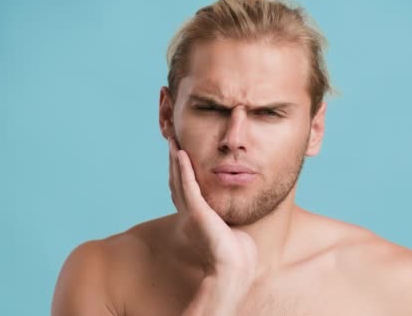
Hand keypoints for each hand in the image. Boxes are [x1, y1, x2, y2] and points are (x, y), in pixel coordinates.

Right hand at [168, 137, 257, 279]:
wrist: (233, 270)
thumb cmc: (237, 258)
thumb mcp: (232, 233)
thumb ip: (231, 223)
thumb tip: (239, 219)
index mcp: (197, 221)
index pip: (185, 191)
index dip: (181, 173)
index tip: (180, 155)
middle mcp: (189, 216)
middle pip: (177, 182)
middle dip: (174, 161)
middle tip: (172, 141)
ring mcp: (192, 213)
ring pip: (179, 180)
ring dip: (175, 159)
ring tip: (173, 140)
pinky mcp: (197, 212)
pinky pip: (188, 185)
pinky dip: (184, 169)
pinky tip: (180, 153)